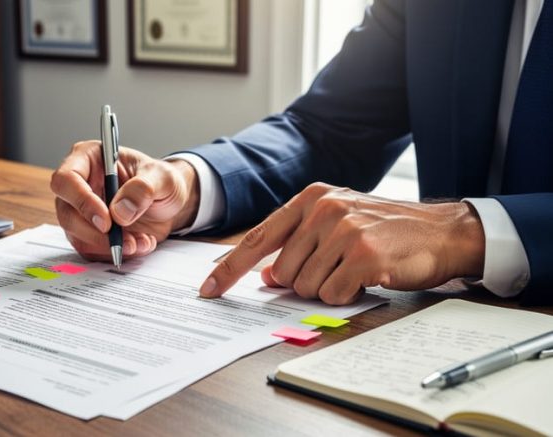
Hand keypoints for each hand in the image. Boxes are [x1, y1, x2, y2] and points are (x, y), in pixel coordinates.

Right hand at [51, 140, 199, 260]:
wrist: (168, 203)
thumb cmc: (161, 181)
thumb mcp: (163, 178)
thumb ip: (143, 189)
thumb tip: (119, 211)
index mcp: (89, 158)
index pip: (67, 179)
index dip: (82, 201)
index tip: (107, 221)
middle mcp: (79, 185)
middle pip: (67, 213)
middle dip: (96, 233)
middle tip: (125, 241)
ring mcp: (81, 211)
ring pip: (77, 236)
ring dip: (109, 246)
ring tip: (140, 242)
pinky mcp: (88, 233)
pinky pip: (91, 250)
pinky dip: (114, 253)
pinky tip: (138, 244)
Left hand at [199, 182, 485, 304]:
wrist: (441, 231)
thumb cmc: (385, 229)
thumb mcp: (337, 222)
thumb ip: (297, 243)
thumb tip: (267, 275)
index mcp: (311, 198)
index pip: (258, 238)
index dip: (230, 268)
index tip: (209, 288)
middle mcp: (323, 209)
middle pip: (283, 272)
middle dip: (304, 281)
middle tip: (337, 268)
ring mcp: (343, 231)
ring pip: (306, 286)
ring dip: (328, 288)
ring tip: (355, 268)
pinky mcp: (364, 255)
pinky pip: (333, 295)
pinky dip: (347, 295)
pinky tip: (367, 277)